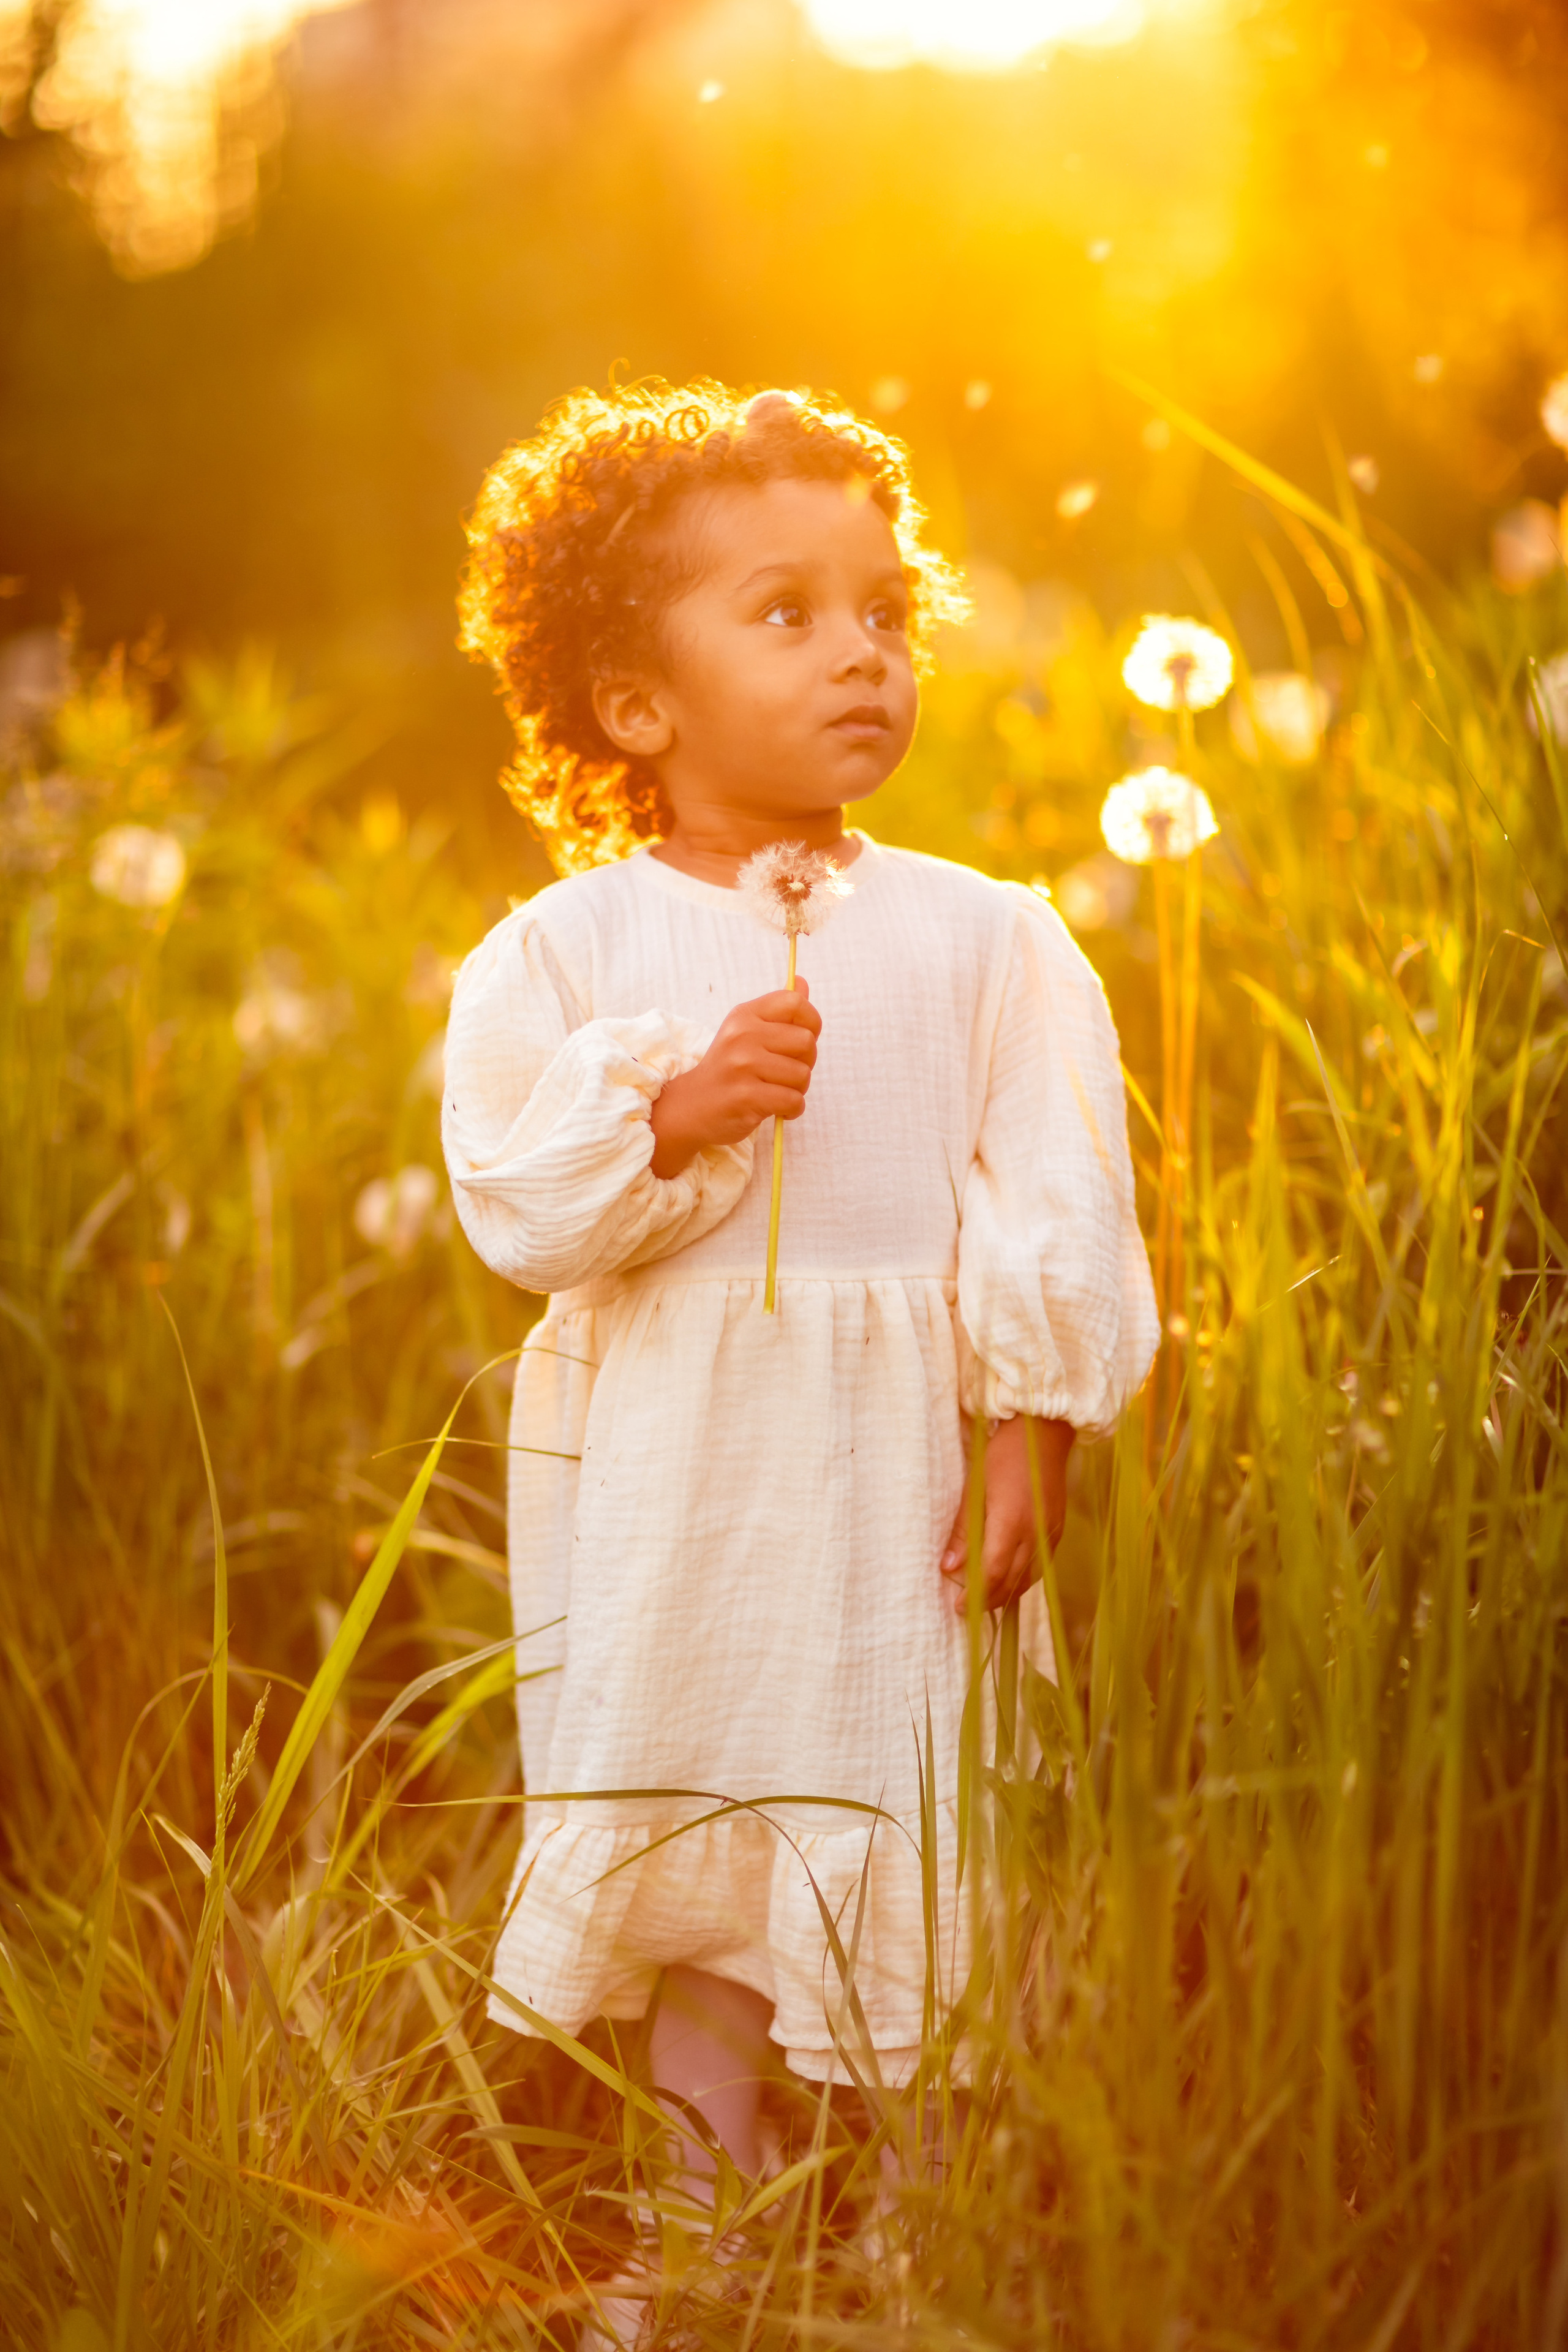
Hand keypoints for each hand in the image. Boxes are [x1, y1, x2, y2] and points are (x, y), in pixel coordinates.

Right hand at [649, 982, 821, 1178]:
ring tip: (777, 1092)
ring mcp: (743, 1065)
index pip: (794, 1002)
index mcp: (744, 1015)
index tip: (800, 1042)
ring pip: (802, 1075)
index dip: (811, 1023)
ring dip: (797, 1090)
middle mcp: (742, 1035)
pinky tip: (777, 1110)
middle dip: (806, 1062)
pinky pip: (793, 1101)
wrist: (691, 1107)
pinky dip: (792, 1110)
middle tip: (786, 1074)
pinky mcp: (746, 1096)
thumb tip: (802, 982)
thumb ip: (777, 1011)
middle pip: (806, 1041)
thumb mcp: (745, 1032)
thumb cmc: (728, 1070)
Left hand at [939, 1415, 1073, 1614]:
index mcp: (1011, 1521)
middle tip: (967, 1610)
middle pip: (1011, 1582)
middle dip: (988, 1600)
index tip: (958, 1607)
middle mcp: (1035, 1533)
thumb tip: (949, 1567)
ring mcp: (1051, 1533)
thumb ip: (965, 1530)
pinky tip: (1009, 1580)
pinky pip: (1041, 1566)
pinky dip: (1023, 1579)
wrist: (1043, 1433)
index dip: (975, 1594)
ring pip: (1028, 1578)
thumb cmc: (1002, 1454)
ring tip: (985, 1600)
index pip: (993, 1572)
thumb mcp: (975, 1487)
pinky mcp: (1058, 1530)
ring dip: (1006, 1594)